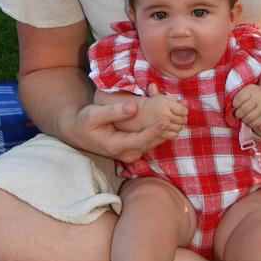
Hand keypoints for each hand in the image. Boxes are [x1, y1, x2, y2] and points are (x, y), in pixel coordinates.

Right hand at [71, 99, 185, 163]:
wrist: (78, 133)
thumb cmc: (84, 122)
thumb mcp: (94, 114)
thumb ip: (114, 111)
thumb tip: (133, 107)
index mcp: (116, 146)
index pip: (141, 140)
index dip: (154, 131)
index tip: (167, 120)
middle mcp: (126, 153)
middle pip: (151, 142)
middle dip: (167, 128)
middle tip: (182, 110)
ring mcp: (131, 152)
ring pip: (153, 141)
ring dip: (167, 128)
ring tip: (181, 109)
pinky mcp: (134, 147)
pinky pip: (150, 139)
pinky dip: (160, 128)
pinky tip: (169, 114)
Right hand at [141, 83, 187, 139]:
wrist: (140, 115)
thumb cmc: (153, 105)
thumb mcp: (163, 98)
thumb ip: (175, 100)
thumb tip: (186, 102)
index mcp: (165, 105)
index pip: (183, 110)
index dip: (184, 110)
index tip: (182, 110)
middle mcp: (164, 116)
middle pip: (182, 120)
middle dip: (183, 118)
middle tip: (181, 116)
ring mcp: (162, 127)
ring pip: (179, 128)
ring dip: (180, 125)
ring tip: (176, 122)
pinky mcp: (161, 134)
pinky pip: (174, 135)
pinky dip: (175, 132)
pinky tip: (172, 128)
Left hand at [233, 84, 260, 128]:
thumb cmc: (251, 95)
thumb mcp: (244, 92)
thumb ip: (238, 99)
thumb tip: (232, 111)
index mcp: (251, 90)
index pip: (239, 99)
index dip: (235, 104)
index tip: (235, 105)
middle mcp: (259, 98)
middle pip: (244, 109)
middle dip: (238, 114)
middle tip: (237, 114)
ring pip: (249, 118)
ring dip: (243, 119)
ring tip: (243, 117)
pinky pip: (255, 124)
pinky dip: (250, 124)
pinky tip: (249, 120)